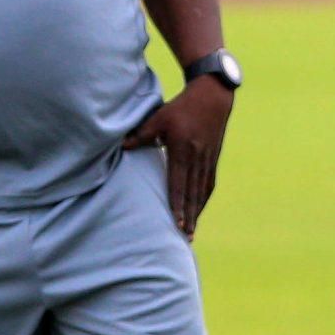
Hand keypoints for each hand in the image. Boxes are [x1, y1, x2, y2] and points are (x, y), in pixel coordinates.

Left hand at [122, 75, 233, 237]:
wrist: (212, 97)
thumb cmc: (181, 107)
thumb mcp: (158, 117)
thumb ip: (141, 134)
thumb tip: (122, 146)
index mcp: (182, 151)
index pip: (178, 184)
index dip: (177, 205)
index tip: (176, 223)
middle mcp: (197, 159)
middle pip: (192, 194)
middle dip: (188, 216)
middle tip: (185, 236)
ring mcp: (207, 160)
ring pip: (201, 192)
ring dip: (196, 212)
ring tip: (191, 231)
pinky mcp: (213, 159)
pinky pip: (208, 184)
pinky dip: (202, 200)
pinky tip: (198, 211)